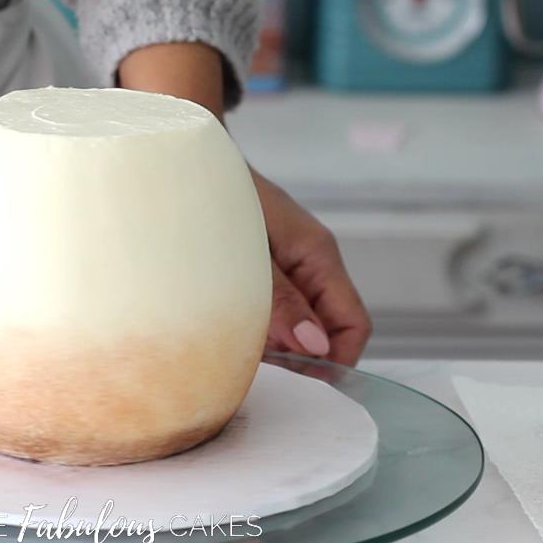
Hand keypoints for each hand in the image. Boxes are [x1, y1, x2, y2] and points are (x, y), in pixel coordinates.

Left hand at [118, 41, 370, 363]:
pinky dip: (259, 329)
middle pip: (328, 331)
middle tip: (255, 364)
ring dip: (276, 346)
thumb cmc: (217, 195)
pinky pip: (276, 312)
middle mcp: (311, 264)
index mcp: (318, 255)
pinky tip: (227, 327)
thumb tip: (314, 347)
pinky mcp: (266, 271)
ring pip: (301, 326)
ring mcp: (290, 268)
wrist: (189, 160)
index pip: (353, 324)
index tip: (302, 382)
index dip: (337, 360)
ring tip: (233, 343)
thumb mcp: (247, 252)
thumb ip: (279, 299)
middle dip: (300, 359)